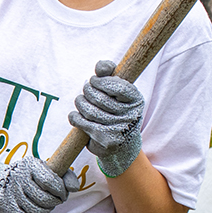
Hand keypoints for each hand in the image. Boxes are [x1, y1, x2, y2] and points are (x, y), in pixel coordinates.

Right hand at [0, 157, 80, 212]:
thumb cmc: (31, 177)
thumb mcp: (47, 170)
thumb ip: (65, 176)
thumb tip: (75, 188)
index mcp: (30, 165)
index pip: (50, 182)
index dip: (61, 192)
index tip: (63, 195)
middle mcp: (17, 177)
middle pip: (44, 199)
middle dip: (54, 203)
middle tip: (54, 201)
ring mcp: (10, 193)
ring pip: (37, 211)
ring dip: (47, 212)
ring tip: (46, 207)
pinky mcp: (5, 208)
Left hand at [68, 58, 143, 177]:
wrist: (122, 145)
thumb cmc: (117, 110)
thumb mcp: (117, 91)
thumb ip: (109, 74)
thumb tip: (101, 66)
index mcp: (136, 100)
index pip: (117, 86)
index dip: (101, 81)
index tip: (95, 80)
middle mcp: (131, 115)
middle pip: (99, 98)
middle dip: (88, 90)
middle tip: (86, 90)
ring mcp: (119, 129)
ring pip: (89, 111)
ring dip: (80, 103)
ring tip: (80, 101)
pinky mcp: (106, 140)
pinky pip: (83, 124)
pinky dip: (75, 118)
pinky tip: (76, 116)